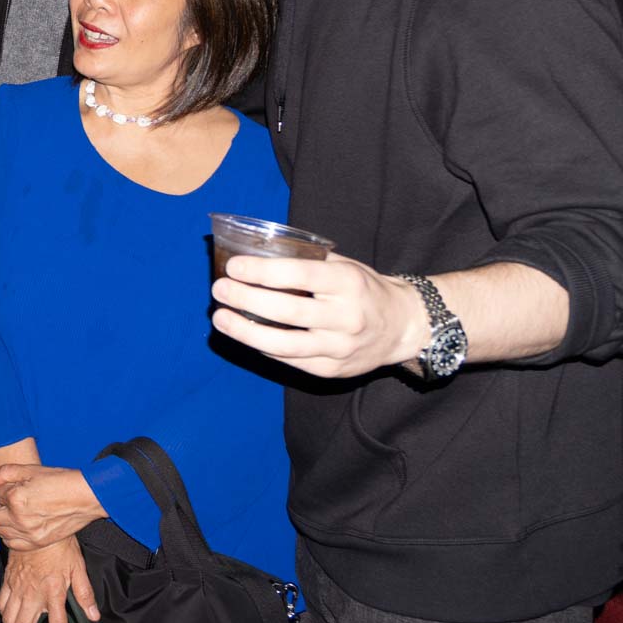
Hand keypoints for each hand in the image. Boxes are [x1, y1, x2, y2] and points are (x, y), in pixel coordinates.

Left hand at [0, 465, 105, 552]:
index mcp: (16, 497)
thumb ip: (6, 472)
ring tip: (16, 513)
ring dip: (4, 521)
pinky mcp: (37, 542)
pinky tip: (21, 526)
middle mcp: (19, 518)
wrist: (85, 498)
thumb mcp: (32, 469)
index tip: (6, 486)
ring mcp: (28, 533)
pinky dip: (12, 536)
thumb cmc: (60, 480)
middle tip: (10, 500)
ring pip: (0, 531)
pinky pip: (12, 544)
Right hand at [0, 536, 96, 622]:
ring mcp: (18, 586)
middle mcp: (33, 592)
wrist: (35, 522)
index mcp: (53, 590)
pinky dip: (4, 613)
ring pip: (9, 618)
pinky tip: (8, 616)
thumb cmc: (58, 543)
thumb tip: (93, 614)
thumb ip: (84, 593)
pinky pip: (1, 601)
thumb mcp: (77, 566)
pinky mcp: (8, 578)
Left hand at [212, 253, 425, 378]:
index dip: (262, 271)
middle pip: (288, 310)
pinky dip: (263, 348)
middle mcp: (346, 317)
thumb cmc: (363, 289)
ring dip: (246, 331)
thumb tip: (255, 252)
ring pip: (285, 344)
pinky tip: (244, 335)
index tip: (233, 267)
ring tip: (220, 319)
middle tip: (219, 290)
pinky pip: (291, 360)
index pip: (300, 275)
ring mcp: (340, 347)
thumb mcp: (344, 266)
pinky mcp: (333, 370)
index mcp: (348, 283)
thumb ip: (306, 261)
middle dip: (246, 299)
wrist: (403, 326)